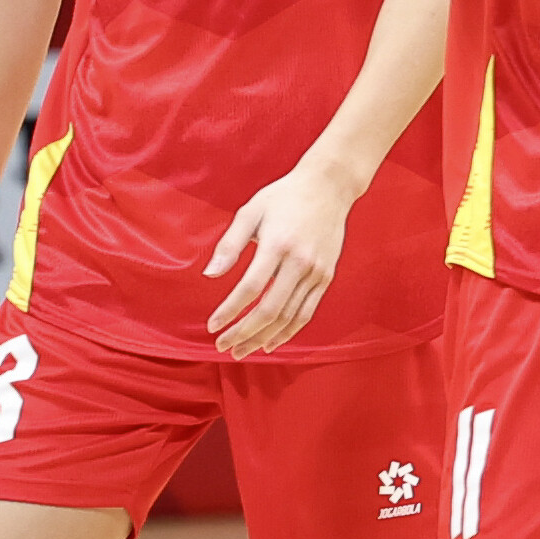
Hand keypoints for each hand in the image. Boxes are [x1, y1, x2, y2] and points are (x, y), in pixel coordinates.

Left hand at [204, 155, 365, 357]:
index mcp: (278, 245)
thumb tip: (210, 275)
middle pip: (270, 310)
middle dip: (244, 333)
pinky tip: (272, 342)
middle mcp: (299, 263)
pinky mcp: (326, 277)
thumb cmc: (284, 197)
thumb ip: (230, 245)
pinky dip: (289, 331)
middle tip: (223, 347)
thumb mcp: (250, 212)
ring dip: (264, 338)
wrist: (329, 187)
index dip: (229, 311)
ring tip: (243, 351)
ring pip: (289, 317)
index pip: (249, 289)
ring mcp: (316, 272)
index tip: (212, 326)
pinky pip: (307, 312)